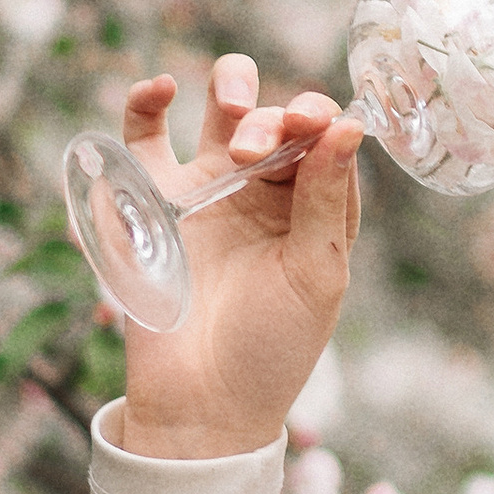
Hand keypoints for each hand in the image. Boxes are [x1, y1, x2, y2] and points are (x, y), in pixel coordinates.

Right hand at [114, 55, 363, 460]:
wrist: (200, 406)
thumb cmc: (272, 349)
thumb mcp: (316, 275)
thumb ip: (328, 200)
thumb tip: (349, 125)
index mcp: (312, 208)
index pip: (323, 139)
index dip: (319, 118)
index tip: (313, 121)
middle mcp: (263, 193)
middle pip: (275, 118)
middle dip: (272, 116)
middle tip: (255, 146)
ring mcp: (206, 192)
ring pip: (219, 112)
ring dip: (230, 89)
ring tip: (233, 107)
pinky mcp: (152, 203)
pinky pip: (145, 140)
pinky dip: (146, 104)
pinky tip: (159, 88)